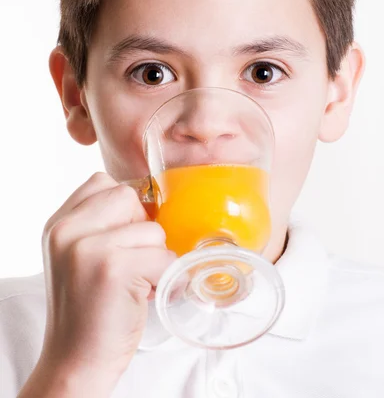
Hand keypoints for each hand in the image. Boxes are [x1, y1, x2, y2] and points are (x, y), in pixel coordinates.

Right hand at [31, 172, 174, 393]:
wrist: (76, 363)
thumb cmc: (89, 309)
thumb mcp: (79, 256)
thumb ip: (101, 224)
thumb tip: (152, 200)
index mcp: (58, 224)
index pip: (103, 182)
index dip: (124, 210)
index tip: (123, 241)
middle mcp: (66, 230)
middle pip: (129, 197)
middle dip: (141, 231)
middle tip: (131, 264)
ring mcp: (87, 247)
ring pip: (152, 228)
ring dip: (155, 258)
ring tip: (135, 283)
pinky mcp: (112, 268)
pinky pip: (164, 257)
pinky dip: (164, 278)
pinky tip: (144, 295)